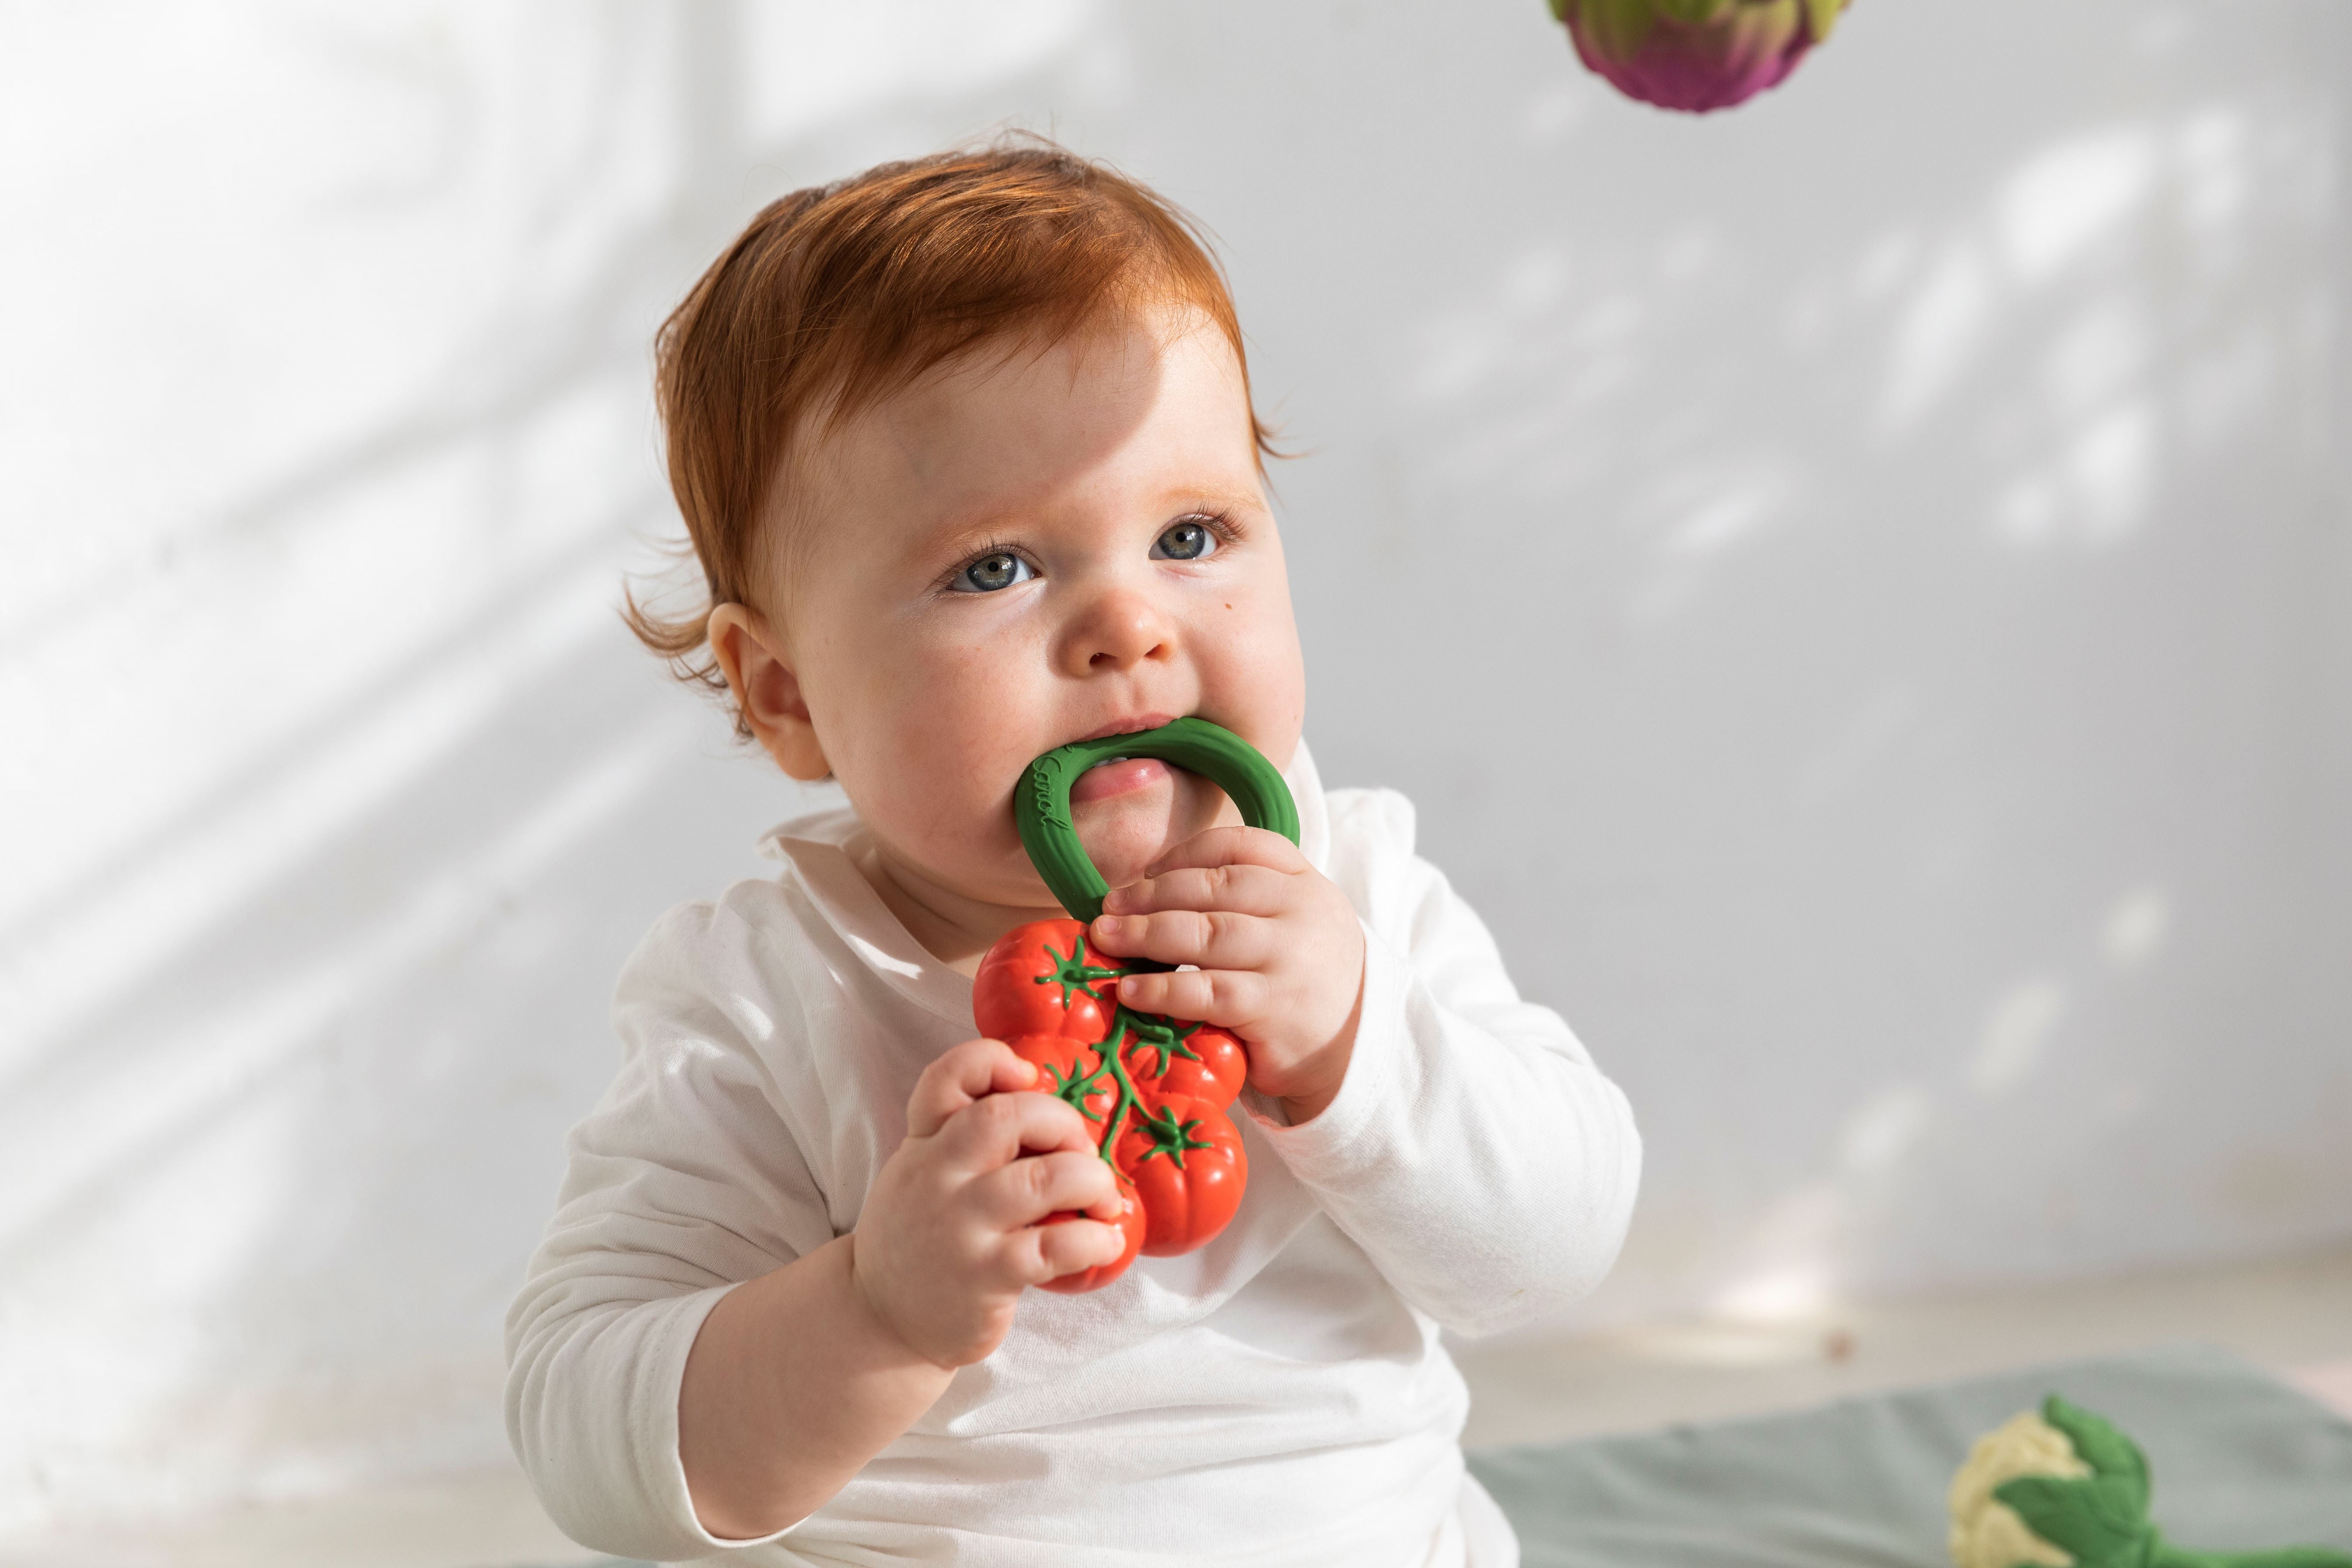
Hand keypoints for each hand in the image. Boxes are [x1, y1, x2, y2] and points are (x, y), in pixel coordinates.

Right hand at [850, 1039, 1123, 1366]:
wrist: (880, 1319)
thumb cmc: (920, 1236)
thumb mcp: (921, 1172)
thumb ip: (963, 1138)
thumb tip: (1051, 1114)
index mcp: (923, 1143)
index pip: (947, 1077)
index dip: (993, 1061)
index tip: (1029, 1077)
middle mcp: (936, 1177)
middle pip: (1008, 1116)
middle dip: (1064, 1123)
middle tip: (1082, 1153)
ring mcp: (960, 1227)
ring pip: (1043, 1178)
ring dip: (1092, 1181)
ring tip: (1104, 1200)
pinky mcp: (986, 1277)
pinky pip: (1056, 1246)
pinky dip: (1096, 1238)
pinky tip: (1106, 1240)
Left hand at [1088, 826, 1365, 1122]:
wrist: (1353, 1045)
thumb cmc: (1299, 978)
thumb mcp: (1289, 922)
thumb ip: (1239, 900)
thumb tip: (1141, 893)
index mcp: (1303, 881)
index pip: (1241, 845)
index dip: (1185, 854)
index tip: (1145, 872)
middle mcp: (1302, 912)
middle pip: (1217, 886)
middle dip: (1152, 894)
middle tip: (1108, 909)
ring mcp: (1291, 960)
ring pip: (1209, 934)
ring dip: (1147, 934)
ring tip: (1107, 939)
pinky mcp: (1275, 1010)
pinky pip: (1209, 992)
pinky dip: (1163, 988)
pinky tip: (1132, 989)